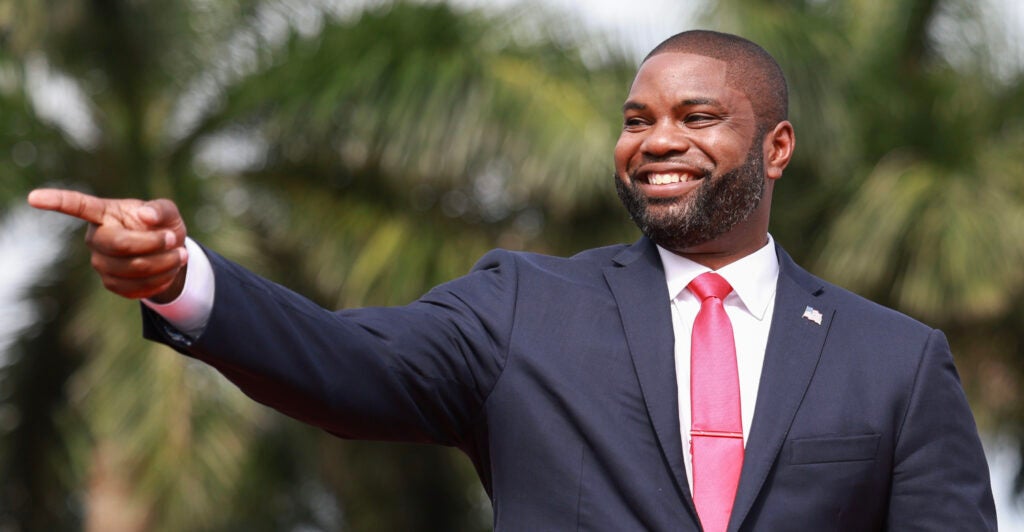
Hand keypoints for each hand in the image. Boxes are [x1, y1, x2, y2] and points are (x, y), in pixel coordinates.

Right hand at [27, 189, 188, 301]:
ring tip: (180, 254)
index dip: (56, 201)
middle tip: (174, 238)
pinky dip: (161, 279)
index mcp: (104, 213)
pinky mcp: (111, 283)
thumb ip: (160, 210)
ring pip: (131, 268)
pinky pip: (136, 287)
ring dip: (163, 263)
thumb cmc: (163, 226)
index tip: (33, 198)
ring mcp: (100, 263)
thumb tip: (145, 216)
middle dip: (152, 244)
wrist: (169, 254)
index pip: (77, 205)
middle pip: (119, 245)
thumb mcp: (168, 212)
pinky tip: (170, 269)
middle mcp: (95, 238)